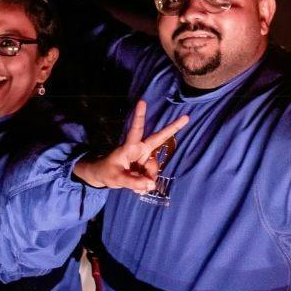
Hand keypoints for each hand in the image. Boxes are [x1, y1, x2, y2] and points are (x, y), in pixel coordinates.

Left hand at [72, 101, 189, 193]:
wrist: (103, 177)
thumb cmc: (107, 172)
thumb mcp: (117, 178)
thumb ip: (134, 182)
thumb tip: (151, 184)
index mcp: (130, 147)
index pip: (136, 130)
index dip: (139, 116)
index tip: (142, 101)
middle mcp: (140, 150)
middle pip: (159, 138)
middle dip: (172, 128)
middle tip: (186, 117)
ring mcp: (145, 159)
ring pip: (154, 168)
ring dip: (147, 179)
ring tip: (136, 187)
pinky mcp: (146, 169)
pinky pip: (152, 178)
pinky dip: (145, 185)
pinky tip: (137, 188)